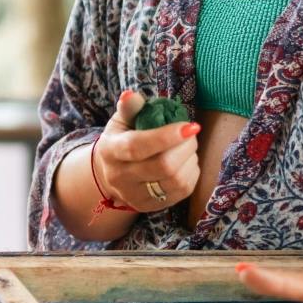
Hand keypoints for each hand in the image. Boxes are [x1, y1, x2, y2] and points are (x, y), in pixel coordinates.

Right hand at [93, 89, 199, 212]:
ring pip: (176, 180)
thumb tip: (131, 95)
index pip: (138, 146)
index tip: (190, 126)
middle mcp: (120, 177)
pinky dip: (191, 173)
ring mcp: (135, 196)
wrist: (111, 174)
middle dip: (186, 147)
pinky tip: (186, 162)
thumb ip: (130, 108)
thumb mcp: (121, 121)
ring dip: (190, 159)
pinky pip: (182, 191)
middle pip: (163, 166)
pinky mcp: (150, 207)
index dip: (165, 137)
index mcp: (111, 151)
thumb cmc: (121, 139)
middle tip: (190, 133)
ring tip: (188, 147)